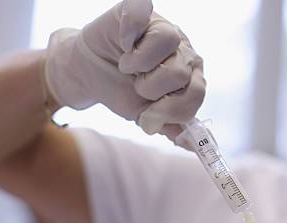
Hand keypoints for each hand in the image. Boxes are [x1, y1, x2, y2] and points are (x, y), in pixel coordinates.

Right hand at [44, 0, 204, 135]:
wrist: (89, 73)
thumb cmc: (123, 92)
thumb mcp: (146, 116)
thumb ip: (170, 127)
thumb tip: (192, 145)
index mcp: (191, 78)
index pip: (196, 94)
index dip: (171, 109)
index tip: (148, 114)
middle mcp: (184, 51)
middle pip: (180, 73)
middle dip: (150, 88)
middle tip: (136, 84)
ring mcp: (165, 28)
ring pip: (169, 41)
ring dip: (140, 63)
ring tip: (128, 66)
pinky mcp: (142, 11)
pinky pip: (144, 12)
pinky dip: (131, 31)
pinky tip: (124, 42)